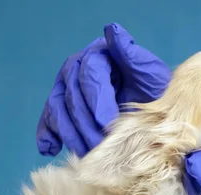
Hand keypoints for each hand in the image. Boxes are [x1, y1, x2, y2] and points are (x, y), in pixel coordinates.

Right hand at [36, 23, 171, 156]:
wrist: (152, 111)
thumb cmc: (153, 91)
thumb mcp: (151, 73)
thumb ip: (132, 55)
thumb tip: (113, 32)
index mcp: (98, 56)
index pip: (91, 76)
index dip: (96, 101)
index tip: (106, 122)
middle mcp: (76, 69)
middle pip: (72, 97)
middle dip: (85, 124)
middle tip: (100, 147)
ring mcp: (65, 89)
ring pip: (58, 111)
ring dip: (70, 135)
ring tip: (84, 155)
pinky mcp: (59, 110)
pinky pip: (47, 122)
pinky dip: (47, 136)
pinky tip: (50, 150)